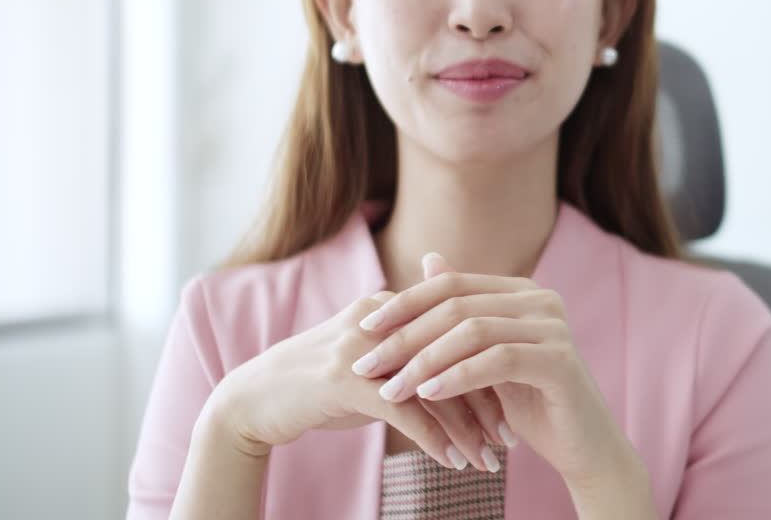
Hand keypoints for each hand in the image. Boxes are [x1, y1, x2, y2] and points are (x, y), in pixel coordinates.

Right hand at [209, 287, 509, 470]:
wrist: (253, 399)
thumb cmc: (320, 386)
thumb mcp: (372, 364)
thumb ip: (415, 360)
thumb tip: (465, 374)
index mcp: (393, 307)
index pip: (459, 336)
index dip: (491, 371)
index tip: (517, 404)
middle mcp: (383, 319)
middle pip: (455, 357)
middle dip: (489, 402)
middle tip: (513, 437)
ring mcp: (364, 347)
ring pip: (436, 387)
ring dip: (468, 429)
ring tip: (491, 460)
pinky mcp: (346, 380)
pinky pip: (407, 412)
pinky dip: (437, 439)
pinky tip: (455, 462)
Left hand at [356, 253, 637, 485]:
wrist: (581, 445)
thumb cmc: (530, 402)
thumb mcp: (486, 357)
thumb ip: (461, 313)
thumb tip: (428, 259)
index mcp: (521, 292)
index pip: (452, 285)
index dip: (405, 303)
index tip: (363, 328)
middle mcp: (541, 299)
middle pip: (457, 306)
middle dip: (405, 337)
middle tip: (366, 364)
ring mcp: (553, 327)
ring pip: (473, 331)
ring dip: (423, 362)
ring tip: (390, 389)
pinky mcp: (559, 360)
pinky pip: (497, 361)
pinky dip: (457, 376)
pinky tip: (428, 393)